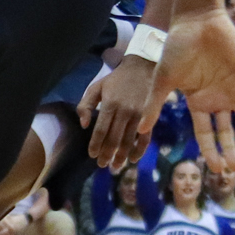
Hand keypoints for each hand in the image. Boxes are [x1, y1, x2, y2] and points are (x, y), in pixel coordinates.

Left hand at [78, 54, 157, 171]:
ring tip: (115, 167)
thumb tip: (83, 125)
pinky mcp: (151, 117)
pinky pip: (146, 137)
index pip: (101, 130)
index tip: (92, 156)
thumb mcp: (96, 87)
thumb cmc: (116, 80)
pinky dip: (140, 150)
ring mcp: (140, 115)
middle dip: (108, 154)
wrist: (143, 67)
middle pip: (114, 138)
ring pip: (129, 140)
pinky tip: (133, 159)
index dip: (96, 145)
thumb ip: (85, 105)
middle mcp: (125, 111)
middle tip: (103, 165)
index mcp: (110, 104)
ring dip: (122, 156)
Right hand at [136, 11, 234, 173]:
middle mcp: (217, 98)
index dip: (210, 151)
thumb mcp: (163, 79)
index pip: (204, 133)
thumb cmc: (177, 48)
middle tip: (233, 169)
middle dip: (230, 149)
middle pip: (226, 130)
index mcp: (197, 102)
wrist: (196, 22)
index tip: (214, 170)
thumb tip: (141, 130)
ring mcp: (234, 87)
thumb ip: (155, 104)